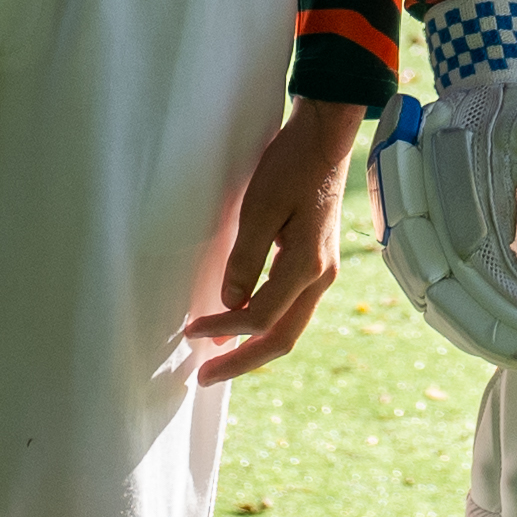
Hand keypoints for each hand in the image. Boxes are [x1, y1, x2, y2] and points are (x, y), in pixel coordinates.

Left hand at [185, 97, 368, 384]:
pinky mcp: (317, 264)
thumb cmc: (292, 165)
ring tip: (219, 359)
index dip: (225, 330)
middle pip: (282, 339)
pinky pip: (291, 308)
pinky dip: (266, 325)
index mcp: (307, 265)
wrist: (325, 138)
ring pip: (289, 327)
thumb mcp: (260, 207)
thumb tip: (231, 304)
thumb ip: (246, 259)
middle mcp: (321, 277)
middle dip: (242, 362)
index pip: (261, 316)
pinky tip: (243, 325)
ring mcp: (323, 272)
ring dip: (254, 347)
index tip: (191, 332)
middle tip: (205, 378)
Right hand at [372, 65, 516, 367]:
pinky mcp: (396, 235)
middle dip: (496, 330)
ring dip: (477, 334)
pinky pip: (421, 291)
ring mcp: (397, 212)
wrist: (473, 95)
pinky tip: (502, 337)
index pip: (476, 247)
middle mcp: (414, 185)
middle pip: (443, 282)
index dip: (512, 298)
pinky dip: (461, 322)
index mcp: (456, 152)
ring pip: (426, 294)